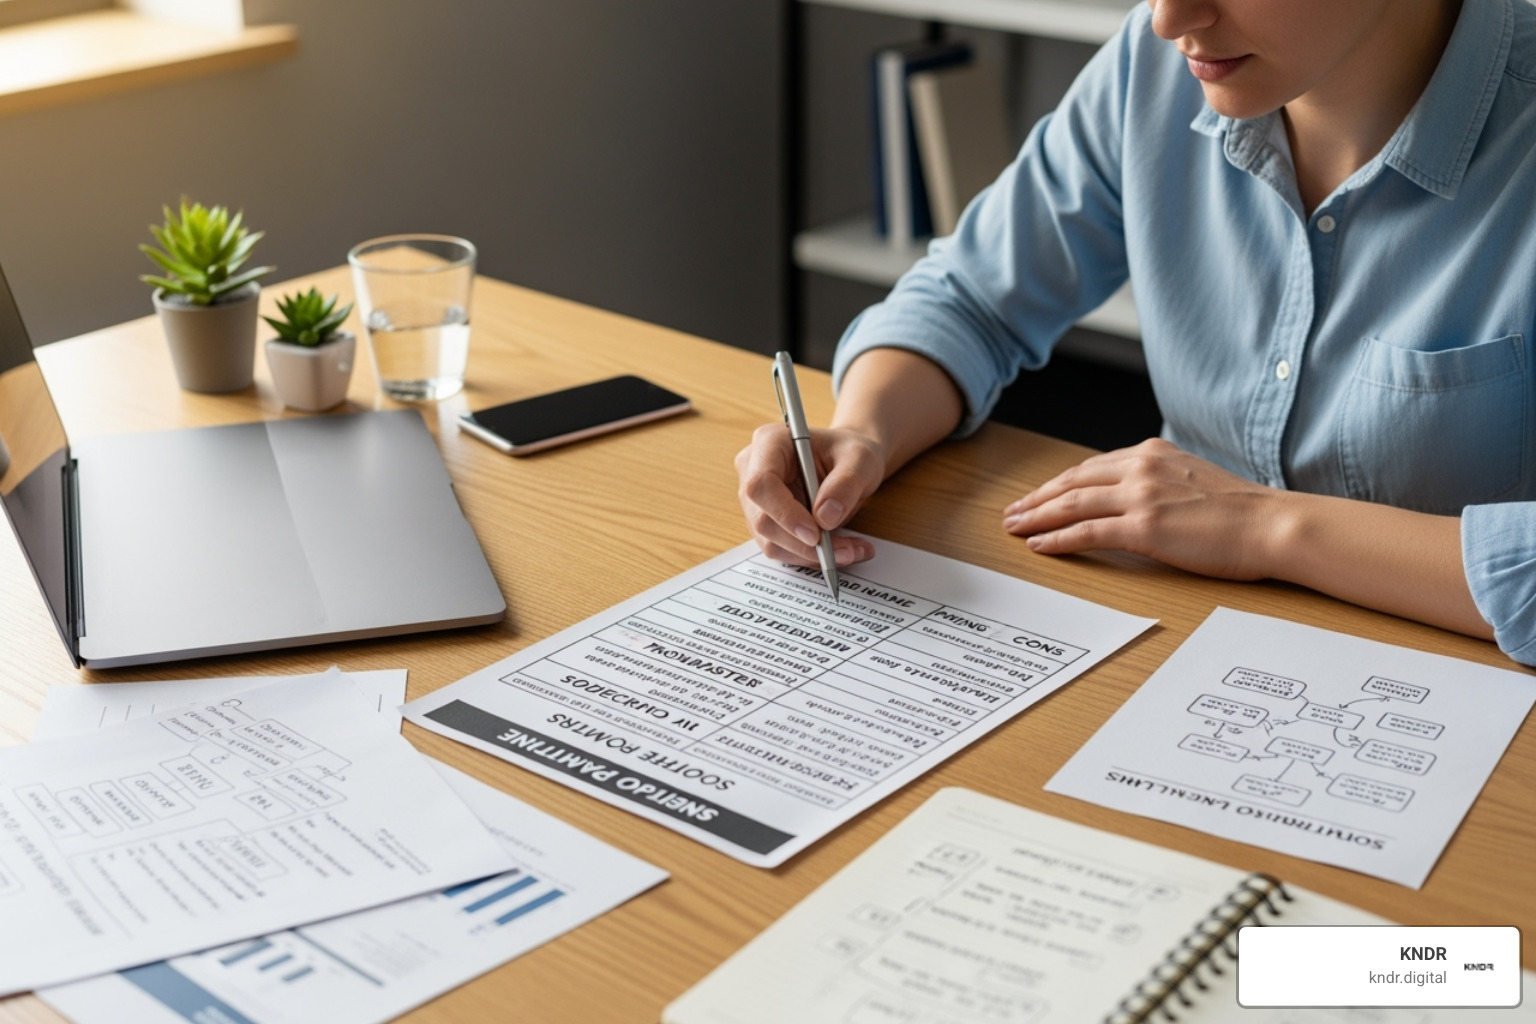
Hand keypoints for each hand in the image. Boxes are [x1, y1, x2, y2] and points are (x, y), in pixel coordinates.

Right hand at [735, 423, 881, 567]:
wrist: (847, 462)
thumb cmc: (849, 452)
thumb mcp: (861, 459)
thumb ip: (846, 483)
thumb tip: (825, 518)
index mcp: (769, 443)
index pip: (760, 484)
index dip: (784, 513)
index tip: (815, 534)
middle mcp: (753, 470)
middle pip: (762, 519)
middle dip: (803, 543)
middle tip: (846, 551)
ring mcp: (756, 501)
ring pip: (771, 541)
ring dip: (811, 555)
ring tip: (852, 551)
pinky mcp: (766, 522)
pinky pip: (781, 549)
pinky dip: (811, 556)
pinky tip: (841, 550)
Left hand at [1001, 438, 1281, 579]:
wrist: (1273, 525)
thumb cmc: (1241, 512)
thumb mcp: (1192, 479)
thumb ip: (1160, 481)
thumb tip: (1135, 498)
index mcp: (1152, 453)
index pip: (1091, 467)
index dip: (1058, 484)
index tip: (1038, 496)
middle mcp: (1142, 467)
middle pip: (1073, 481)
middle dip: (1037, 498)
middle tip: (1012, 512)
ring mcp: (1141, 496)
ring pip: (1073, 504)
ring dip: (1037, 517)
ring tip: (1015, 528)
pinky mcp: (1144, 527)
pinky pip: (1087, 533)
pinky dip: (1057, 540)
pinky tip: (1039, 546)